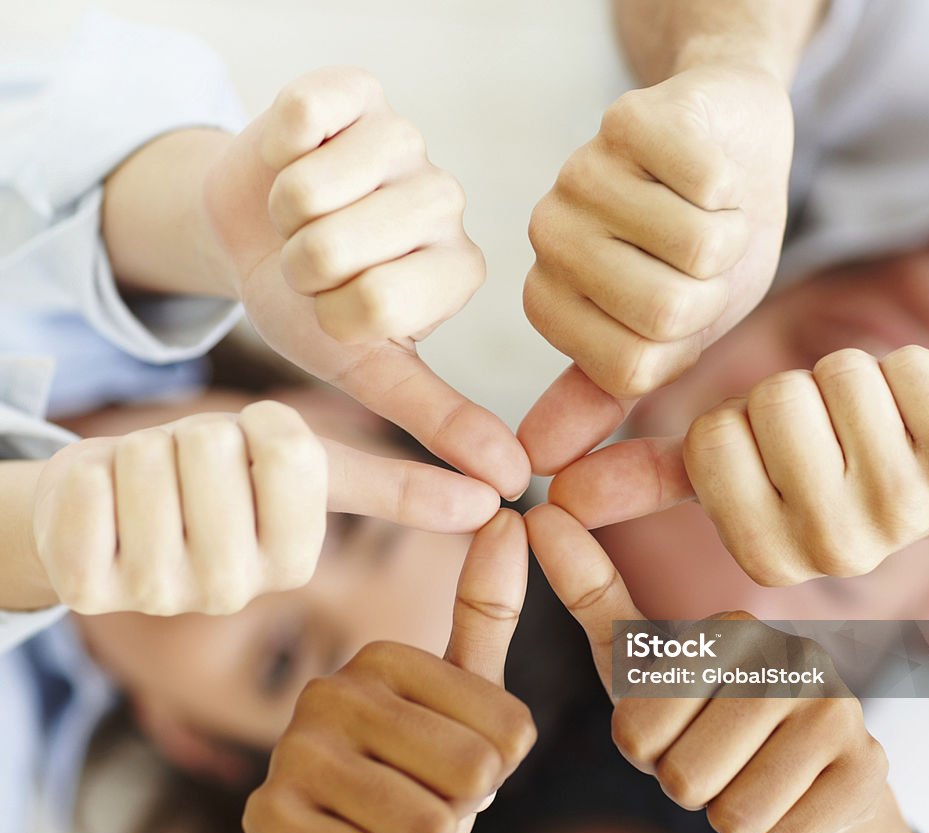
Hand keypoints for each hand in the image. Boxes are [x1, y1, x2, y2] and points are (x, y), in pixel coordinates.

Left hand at [32, 400, 499, 615]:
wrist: (112, 507)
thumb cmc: (221, 480)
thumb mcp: (312, 468)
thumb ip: (399, 486)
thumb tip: (499, 494)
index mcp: (293, 559)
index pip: (287, 451)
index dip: (260, 427)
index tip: (252, 455)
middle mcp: (233, 591)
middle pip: (212, 450)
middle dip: (195, 435)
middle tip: (191, 469)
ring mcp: (158, 598)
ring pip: (149, 463)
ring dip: (141, 450)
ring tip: (152, 485)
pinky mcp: (89, 589)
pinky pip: (87, 493)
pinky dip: (88, 475)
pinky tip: (105, 508)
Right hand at [203, 67, 529, 498]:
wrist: (248, 233)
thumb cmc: (308, 309)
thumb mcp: (369, 373)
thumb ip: (439, 421)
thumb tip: (513, 481)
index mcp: (456, 274)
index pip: (372, 305)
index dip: (325, 314)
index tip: (333, 308)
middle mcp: (445, 202)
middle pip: (335, 247)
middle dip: (297, 266)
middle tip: (312, 261)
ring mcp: (405, 140)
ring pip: (310, 189)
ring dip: (279, 214)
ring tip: (300, 216)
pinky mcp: (359, 88)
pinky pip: (302, 118)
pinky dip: (274, 149)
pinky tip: (294, 160)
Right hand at [238, 510, 534, 832]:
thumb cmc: (407, 780)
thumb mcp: (460, 702)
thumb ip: (487, 614)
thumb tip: (510, 514)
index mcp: (385, 658)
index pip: (511, 730)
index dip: (498, 771)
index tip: (451, 764)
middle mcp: (331, 690)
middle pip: (473, 773)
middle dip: (462, 809)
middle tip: (418, 800)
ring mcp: (290, 752)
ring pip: (428, 826)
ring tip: (386, 829)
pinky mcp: (265, 820)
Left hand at [519, 63, 793, 473]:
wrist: (734, 147)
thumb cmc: (702, 257)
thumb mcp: (663, 343)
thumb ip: (602, 397)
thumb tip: (536, 463)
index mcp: (552, 300)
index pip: (626, 365)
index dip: (682, 343)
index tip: (684, 304)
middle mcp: (550, 236)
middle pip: (661, 309)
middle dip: (712, 289)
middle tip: (704, 256)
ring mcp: (580, 172)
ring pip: (693, 246)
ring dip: (729, 233)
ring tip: (709, 212)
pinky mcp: (627, 116)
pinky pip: (707, 181)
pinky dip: (734, 184)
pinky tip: (711, 169)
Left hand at [526, 504, 888, 832]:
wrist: (809, 772)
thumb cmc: (706, 711)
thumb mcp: (642, 660)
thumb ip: (590, 593)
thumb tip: (537, 514)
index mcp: (731, 629)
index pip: (638, 731)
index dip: (645, 750)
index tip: (676, 725)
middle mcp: (792, 656)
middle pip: (684, 776)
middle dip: (686, 784)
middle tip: (716, 755)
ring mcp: (839, 710)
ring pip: (733, 813)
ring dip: (728, 811)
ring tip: (751, 773)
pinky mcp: (869, 769)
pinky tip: (793, 796)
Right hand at [549, 345, 928, 583]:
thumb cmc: (823, 464)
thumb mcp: (727, 473)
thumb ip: (641, 479)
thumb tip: (552, 492)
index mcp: (765, 556)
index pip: (712, 438)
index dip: (738, 422)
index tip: (772, 453)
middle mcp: (832, 551)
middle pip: (773, 402)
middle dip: (793, 395)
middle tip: (826, 434)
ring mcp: (904, 512)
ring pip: (836, 379)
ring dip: (847, 379)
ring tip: (866, 424)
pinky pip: (906, 367)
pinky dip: (905, 368)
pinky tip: (915, 414)